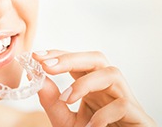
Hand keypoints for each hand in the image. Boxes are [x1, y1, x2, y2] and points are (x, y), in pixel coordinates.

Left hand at [33, 50, 155, 126]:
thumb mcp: (65, 120)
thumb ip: (52, 102)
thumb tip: (36, 78)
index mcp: (92, 86)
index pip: (76, 62)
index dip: (58, 55)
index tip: (36, 56)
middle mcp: (108, 88)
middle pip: (96, 58)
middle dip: (69, 58)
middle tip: (46, 65)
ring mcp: (124, 99)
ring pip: (111, 73)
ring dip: (85, 83)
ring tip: (67, 98)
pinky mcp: (137, 116)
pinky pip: (122, 104)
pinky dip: (103, 113)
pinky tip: (91, 124)